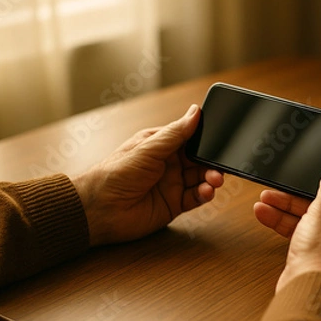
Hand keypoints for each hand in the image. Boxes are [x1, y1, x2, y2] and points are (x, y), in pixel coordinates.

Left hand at [72, 104, 223, 246]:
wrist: (99, 209)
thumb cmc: (115, 173)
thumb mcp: (148, 148)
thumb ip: (175, 133)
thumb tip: (195, 111)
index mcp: (161, 145)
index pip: (190, 138)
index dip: (205, 139)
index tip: (221, 139)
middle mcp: (168, 163)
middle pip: (199, 160)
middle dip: (212, 162)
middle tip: (220, 165)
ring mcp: (171, 184)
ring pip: (201, 179)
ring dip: (211, 178)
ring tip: (214, 180)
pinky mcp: (174, 204)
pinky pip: (196, 198)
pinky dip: (205, 194)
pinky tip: (207, 192)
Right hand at [254, 157, 320, 290]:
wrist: (309, 288)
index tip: (314, 171)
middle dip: (297, 194)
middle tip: (280, 187)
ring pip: (309, 217)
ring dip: (285, 207)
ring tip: (265, 200)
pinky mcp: (316, 254)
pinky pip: (301, 232)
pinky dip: (284, 223)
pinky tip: (266, 214)